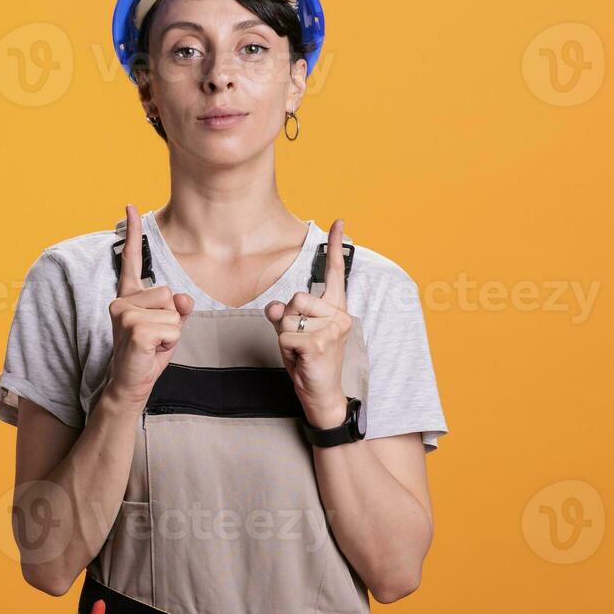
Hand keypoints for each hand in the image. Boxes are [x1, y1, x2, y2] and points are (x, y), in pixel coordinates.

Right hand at [105, 204, 194, 407]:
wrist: (131, 384)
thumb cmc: (149, 354)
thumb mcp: (169, 327)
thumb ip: (178, 309)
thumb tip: (183, 300)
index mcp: (129, 296)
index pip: (130, 261)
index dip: (131, 233)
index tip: (130, 206)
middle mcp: (122, 301)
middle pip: (170, 294)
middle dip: (172, 319)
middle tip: (155, 337)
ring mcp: (124, 313)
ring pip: (173, 313)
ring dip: (171, 333)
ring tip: (153, 344)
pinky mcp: (134, 328)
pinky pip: (172, 328)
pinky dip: (169, 343)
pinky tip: (151, 351)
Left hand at [264, 218, 352, 428]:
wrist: (320, 392)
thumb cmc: (307, 360)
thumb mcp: (292, 332)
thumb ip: (284, 314)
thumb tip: (275, 306)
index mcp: (335, 308)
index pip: (335, 273)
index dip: (335, 246)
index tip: (338, 221)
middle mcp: (339, 315)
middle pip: (295, 299)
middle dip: (287, 321)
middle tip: (300, 341)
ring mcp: (332, 329)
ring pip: (287, 318)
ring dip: (285, 337)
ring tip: (300, 351)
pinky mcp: (320, 343)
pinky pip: (284, 336)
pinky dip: (284, 350)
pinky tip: (300, 359)